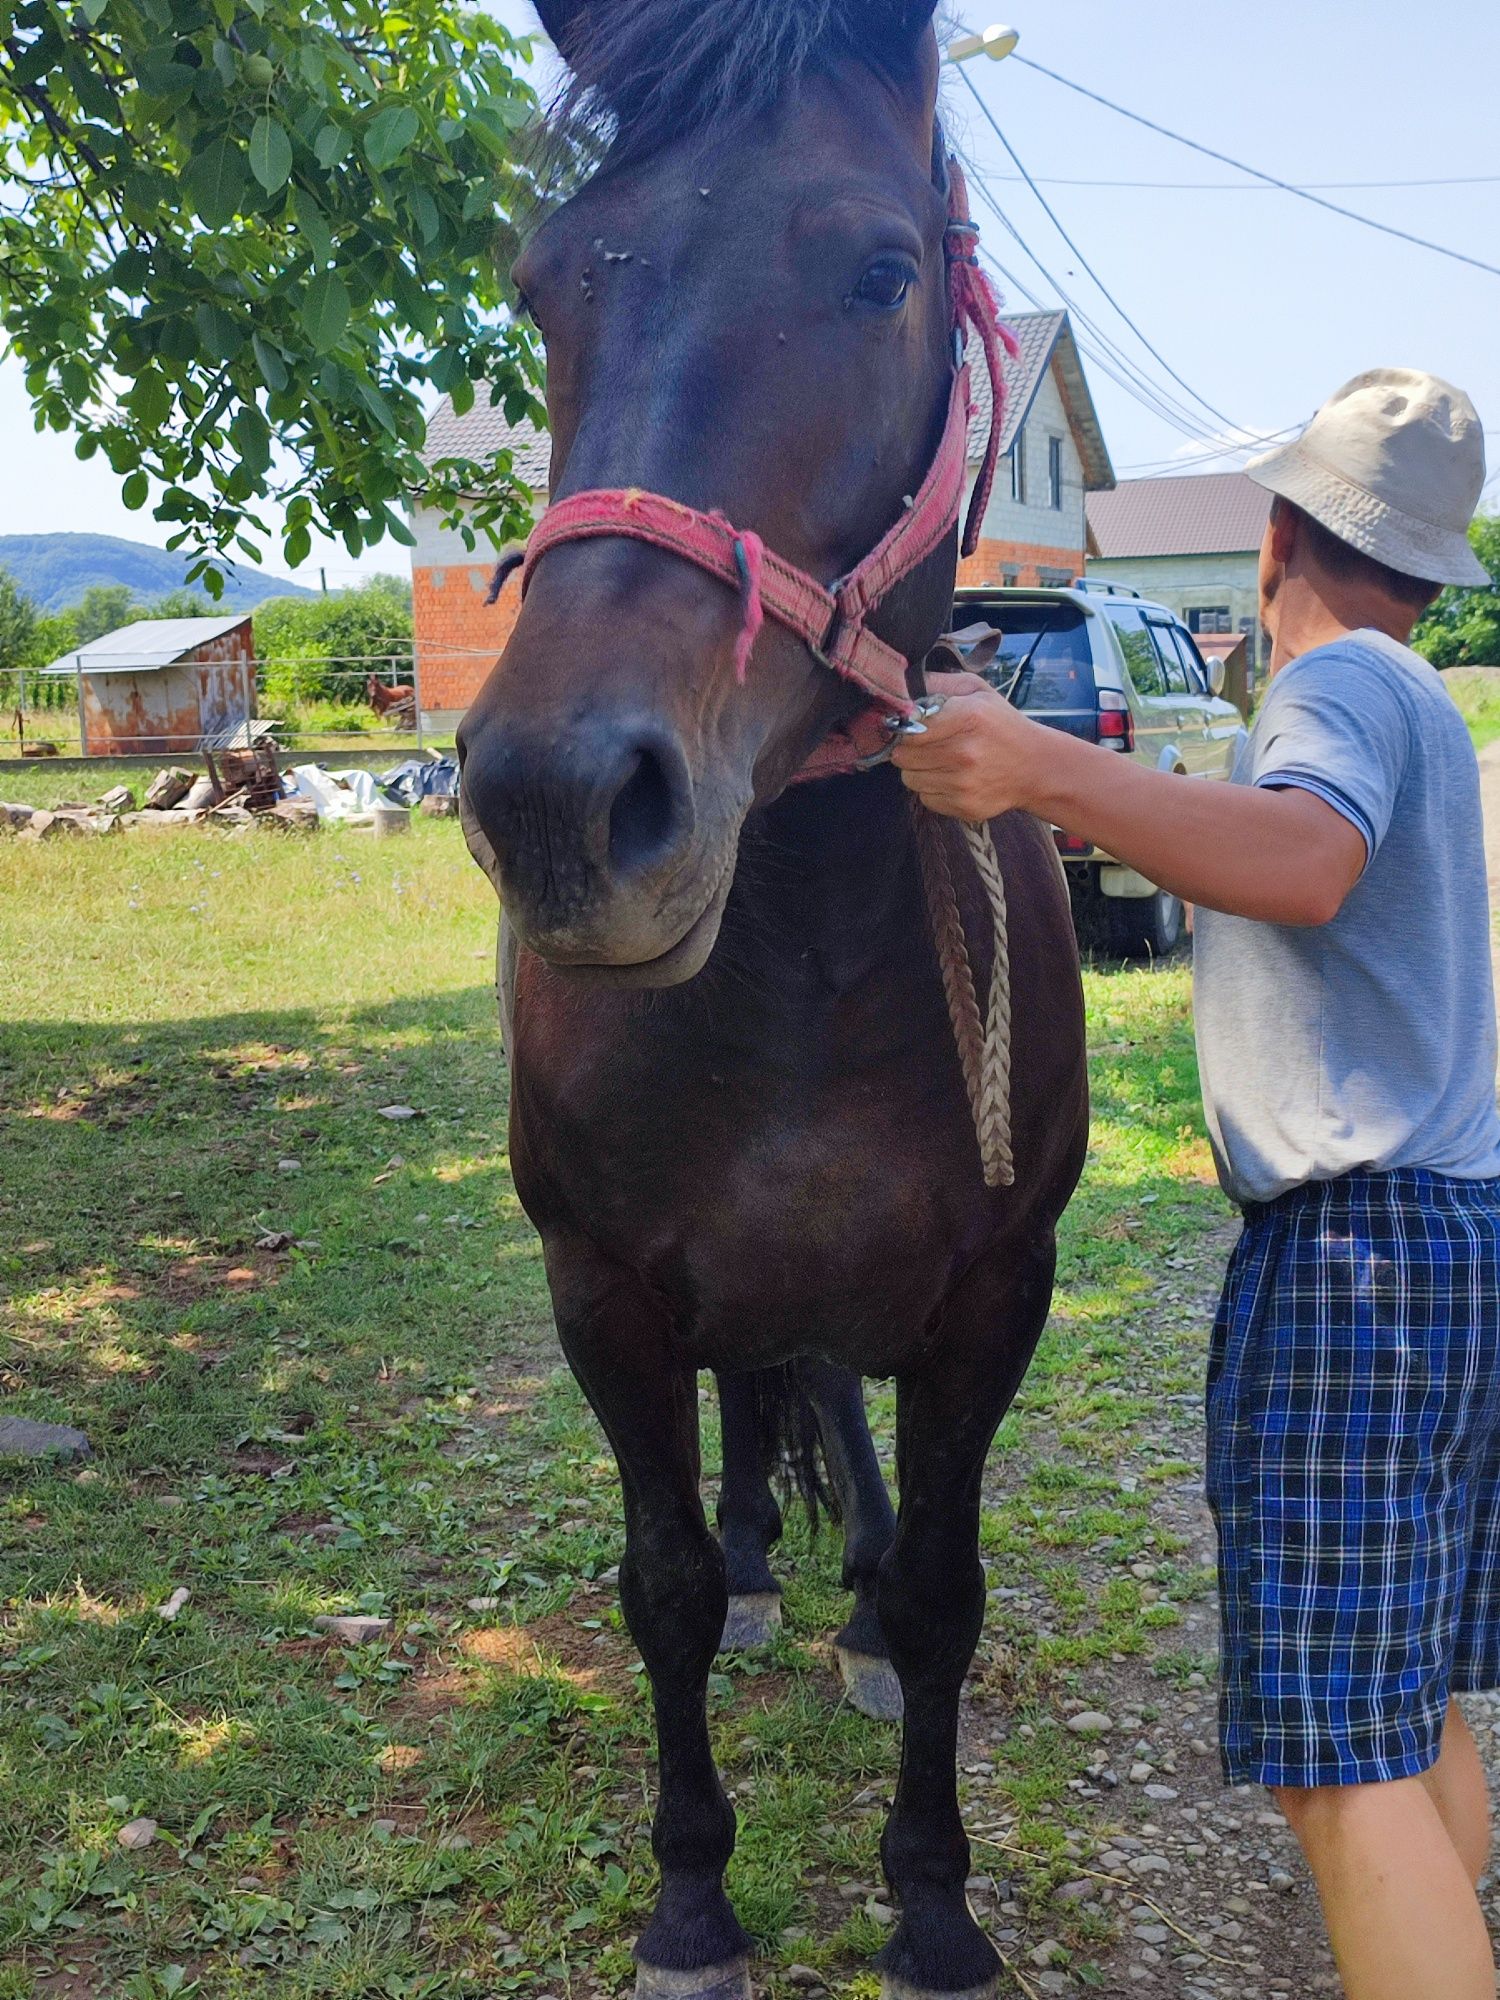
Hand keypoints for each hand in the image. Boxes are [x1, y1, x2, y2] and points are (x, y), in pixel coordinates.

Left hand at [890, 671, 1051, 822]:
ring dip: (919, 771)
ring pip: (910, 779)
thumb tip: (902, 688)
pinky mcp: (963, 807)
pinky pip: (925, 799)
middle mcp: (964, 752)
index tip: (913, 729)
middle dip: (909, 750)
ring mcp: (963, 783)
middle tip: (927, 746)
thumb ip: (939, 683)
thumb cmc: (1001, 725)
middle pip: (903, 756)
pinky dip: (932, 790)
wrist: (1035, 768)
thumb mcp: (977, 691)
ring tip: (941, 762)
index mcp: (967, 717)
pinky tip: (951, 780)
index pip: (909, 729)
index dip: (906, 729)